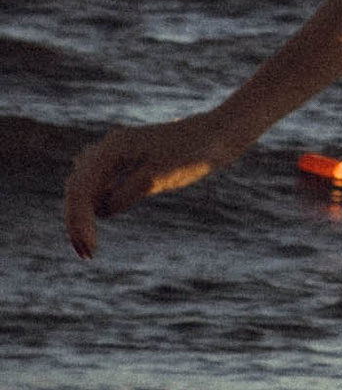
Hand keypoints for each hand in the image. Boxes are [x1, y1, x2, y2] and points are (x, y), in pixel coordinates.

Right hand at [64, 114, 242, 259]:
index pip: (81, 190)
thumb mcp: (157, 177)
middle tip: (87, 254)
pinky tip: (100, 215)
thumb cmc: (191, 153)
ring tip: (89, 243)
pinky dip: (96, 201)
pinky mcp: (127, 160)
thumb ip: (125, 193)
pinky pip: (99, 182)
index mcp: (112, 148)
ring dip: (82, 213)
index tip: (89, 249)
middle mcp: (108, 148)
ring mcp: (116, 153)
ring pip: (84, 185)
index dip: (79, 223)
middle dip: (76, 221)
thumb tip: (101, 212)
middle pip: (76, 188)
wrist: (217, 134)